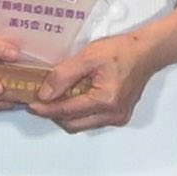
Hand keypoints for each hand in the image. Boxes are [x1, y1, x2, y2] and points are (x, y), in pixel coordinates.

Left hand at [31, 25, 174, 134]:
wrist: (146, 52)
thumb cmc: (121, 51)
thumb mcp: (87, 57)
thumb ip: (62, 76)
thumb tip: (44, 94)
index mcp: (106, 100)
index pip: (66, 111)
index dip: (45, 109)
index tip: (30, 105)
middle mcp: (113, 114)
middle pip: (72, 124)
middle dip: (53, 114)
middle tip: (38, 101)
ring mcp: (118, 118)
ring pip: (81, 124)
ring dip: (65, 114)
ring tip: (54, 97)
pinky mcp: (119, 116)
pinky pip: (91, 120)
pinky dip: (78, 112)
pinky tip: (72, 97)